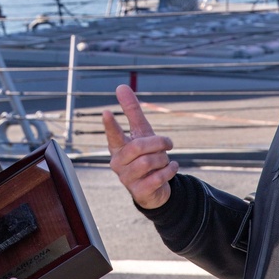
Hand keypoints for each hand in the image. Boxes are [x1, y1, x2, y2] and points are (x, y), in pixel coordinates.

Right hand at [102, 84, 178, 209]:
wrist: (155, 187)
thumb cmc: (145, 154)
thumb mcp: (141, 132)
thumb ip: (131, 110)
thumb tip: (120, 86)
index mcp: (117, 147)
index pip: (113, 134)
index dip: (110, 124)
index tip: (106, 111)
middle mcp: (118, 163)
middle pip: (138, 147)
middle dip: (158, 143)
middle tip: (168, 143)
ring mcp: (126, 179)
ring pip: (148, 162)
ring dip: (163, 158)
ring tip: (165, 160)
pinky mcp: (139, 192)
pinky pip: (157, 177)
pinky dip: (169, 170)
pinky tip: (171, 167)